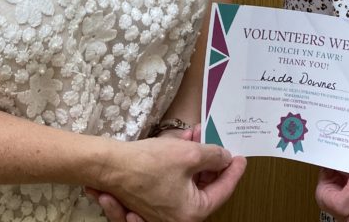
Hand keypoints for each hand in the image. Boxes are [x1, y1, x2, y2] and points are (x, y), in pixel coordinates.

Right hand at [92, 131, 245, 221]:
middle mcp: (177, 218)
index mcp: (192, 213)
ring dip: (191, 157)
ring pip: (186, 180)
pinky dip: (176, 163)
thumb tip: (225, 158)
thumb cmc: (146, 164)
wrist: (107, 165)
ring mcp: (162, 211)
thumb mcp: (190, 154)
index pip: (222, 190)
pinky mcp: (149, 200)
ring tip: (191, 134)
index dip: (233, 170)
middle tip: (210, 138)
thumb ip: (213, 156)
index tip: (241, 157)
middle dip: (207, 158)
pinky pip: (170, 181)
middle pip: (202, 185)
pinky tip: (176, 143)